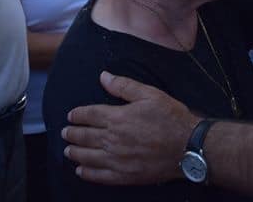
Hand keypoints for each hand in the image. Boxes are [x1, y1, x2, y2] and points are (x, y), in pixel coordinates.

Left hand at [63, 71, 197, 185]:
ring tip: (68, 151)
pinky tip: (80, 171)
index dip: (77, 115)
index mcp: (117, 117)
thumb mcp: (150, 94)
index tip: (71, 115)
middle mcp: (112, 139)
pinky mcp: (123, 175)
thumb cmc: (171, 118)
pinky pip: (99, 176)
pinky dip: (86, 173)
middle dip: (72, 133)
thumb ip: (124, 85)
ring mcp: (116, 159)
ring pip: (87, 156)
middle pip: (84, 136)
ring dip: (75, 153)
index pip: (89, 115)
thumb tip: (103, 76)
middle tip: (65, 133)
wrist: (187, 146)